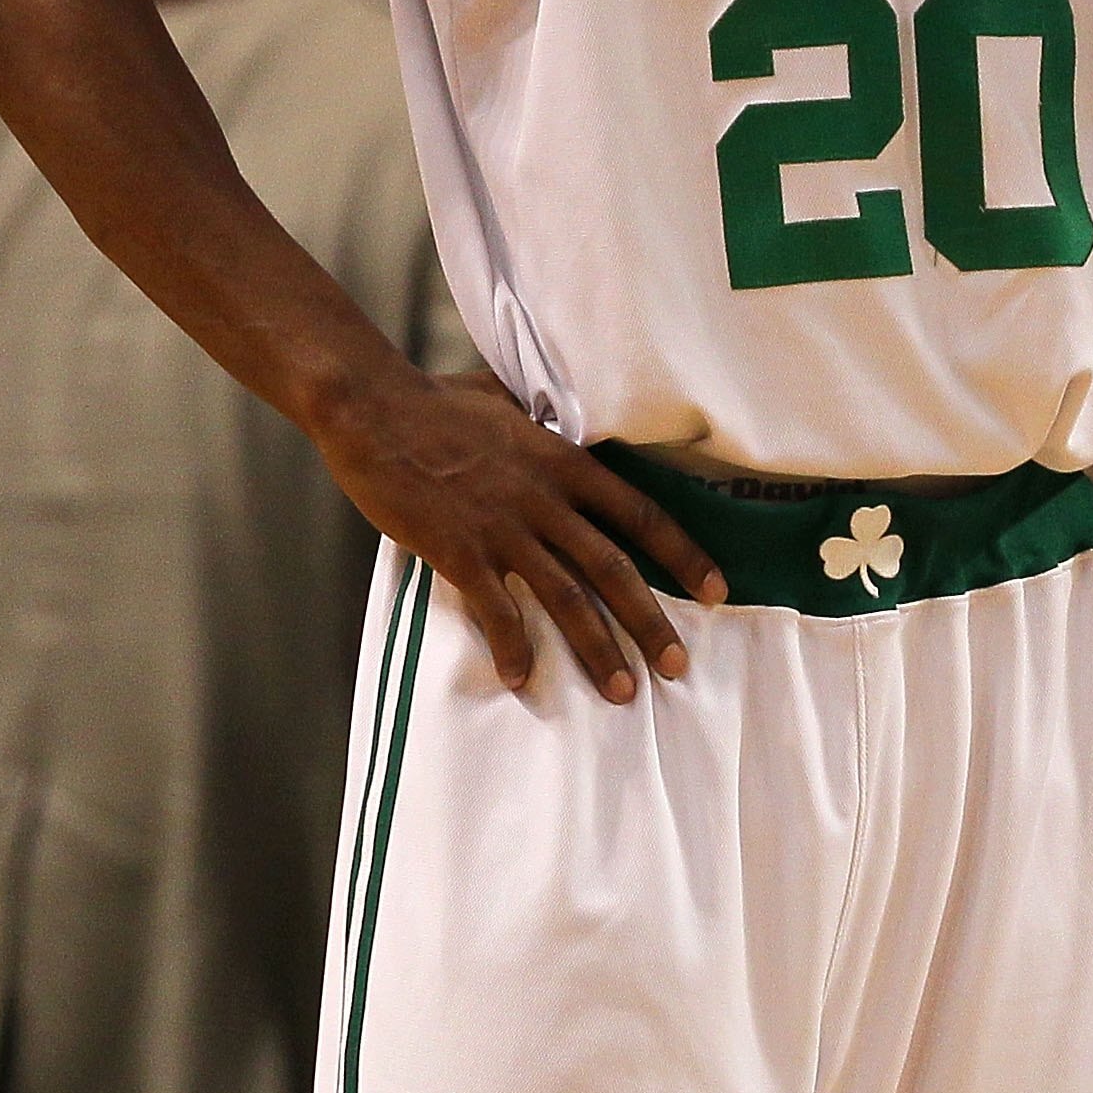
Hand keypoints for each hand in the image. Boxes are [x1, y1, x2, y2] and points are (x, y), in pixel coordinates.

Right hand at [309, 367, 725, 700]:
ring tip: (622, 690)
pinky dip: (512, 646)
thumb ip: (543, 424)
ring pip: (565, 597)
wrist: (375, 410)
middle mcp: (545, 498)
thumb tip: (560, 423)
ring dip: (597, 647)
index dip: (684, 555)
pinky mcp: (458, 550)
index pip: (642, 515)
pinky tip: (522, 679)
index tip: (717, 590)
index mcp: (565, 463)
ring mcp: (503, 527)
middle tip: (677, 664)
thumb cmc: (438, 402)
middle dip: (650, 620)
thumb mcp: (510, 404)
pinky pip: (495, 609)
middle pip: (613, 567)